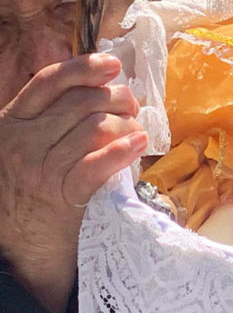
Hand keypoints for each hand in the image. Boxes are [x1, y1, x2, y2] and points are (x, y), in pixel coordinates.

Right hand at [0, 54, 147, 312]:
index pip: (49, 82)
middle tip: (133, 109)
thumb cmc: (27, 191)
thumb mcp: (23, 146)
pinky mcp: (62, 197)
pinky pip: (96, 165)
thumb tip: (97, 90)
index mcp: (14, 122)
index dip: (84, 68)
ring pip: (94, 129)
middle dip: (117, 99)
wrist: (16, 246)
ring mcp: (41, 169)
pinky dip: (122, 151)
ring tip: (138, 133)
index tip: (113, 65)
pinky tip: (138, 145)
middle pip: (81, 103)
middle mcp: (24, 141)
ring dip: (126, 126)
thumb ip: (48, 119)